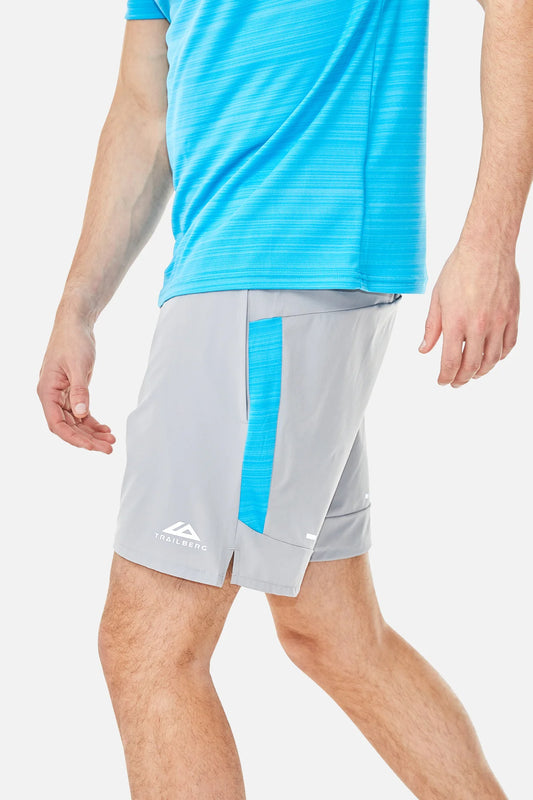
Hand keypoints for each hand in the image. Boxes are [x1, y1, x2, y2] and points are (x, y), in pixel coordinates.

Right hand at [37, 318, 115, 452]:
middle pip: (68, 426)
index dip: (74, 438)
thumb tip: (81, 414)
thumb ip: (80, 390)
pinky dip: (93, 422)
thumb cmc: (73, 341)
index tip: (92, 446)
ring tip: (111, 441)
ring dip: (92, 433)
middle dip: (88, 439)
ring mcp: (62, 395)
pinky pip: (81, 413)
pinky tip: (106, 429)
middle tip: (109, 448)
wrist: (75, 325)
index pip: (57, 424)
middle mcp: (52, 396)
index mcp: (46, 391)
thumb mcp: (78, 366)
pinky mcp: (73, 391)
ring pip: (76, 422)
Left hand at [419, 238, 519, 386]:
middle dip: (462, 378)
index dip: (445, 376)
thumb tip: (424, 348)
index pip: (451, 361)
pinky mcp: (512, 315)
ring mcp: (499, 321)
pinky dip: (500, 356)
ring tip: (473, 374)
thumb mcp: (437, 298)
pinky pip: (509, 344)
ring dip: (481, 371)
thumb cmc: (460, 268)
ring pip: (492, 358)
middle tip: (456, 382)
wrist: (487, 248)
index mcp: (456, 321)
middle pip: (472, 365)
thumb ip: (432, 326)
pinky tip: (492, 358)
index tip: (442, 381)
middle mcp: (479, 325)